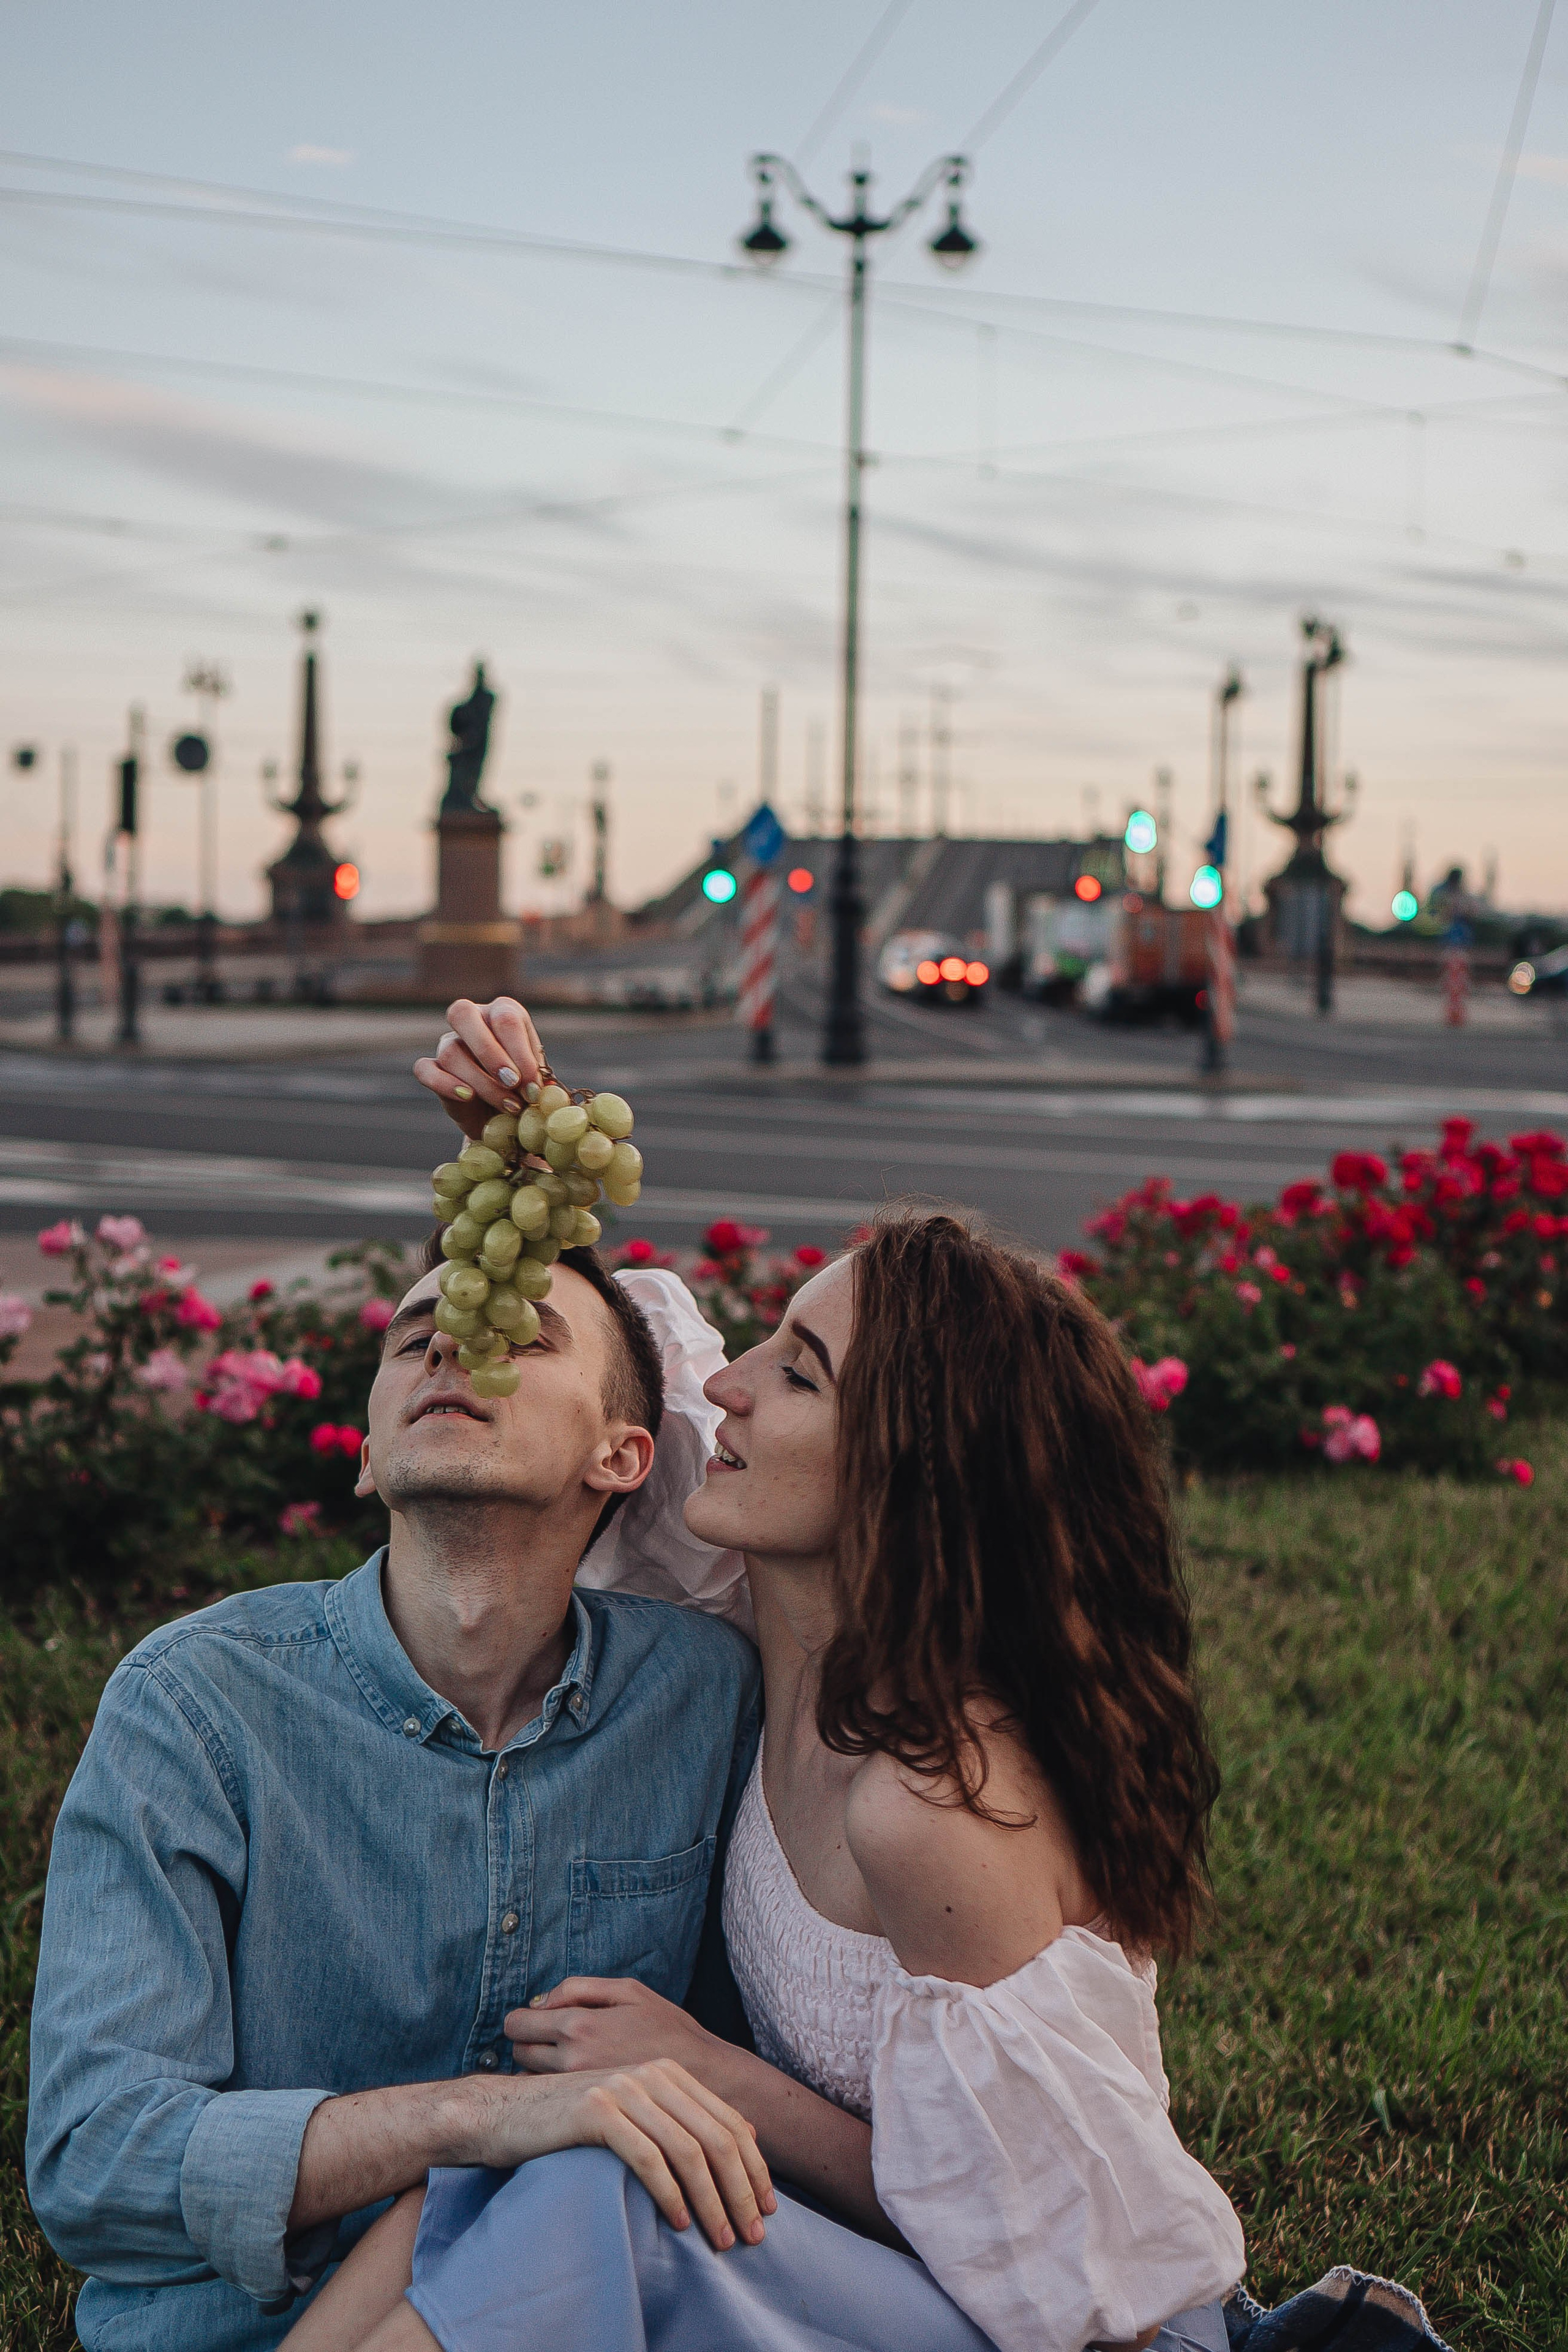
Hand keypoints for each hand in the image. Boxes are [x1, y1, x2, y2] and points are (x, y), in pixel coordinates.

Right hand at [412, 997, 546, 1142]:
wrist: (505, 1114)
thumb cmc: (526, 1088)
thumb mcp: (538, 1079)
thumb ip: (540, 1079)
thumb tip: (546, 1089)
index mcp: (503, 1012)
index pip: (505, 1019)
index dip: (520, 1053)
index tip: (533, 1086)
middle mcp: (472, 1019)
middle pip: (463, 1014)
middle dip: (490, 1053)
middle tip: (513, 1083)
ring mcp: (448, 1042)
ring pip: (451, 1052)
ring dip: (482, 1083)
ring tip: (509, 1107)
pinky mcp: (431, 1068)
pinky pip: (425, 1069)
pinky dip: (444, 1084)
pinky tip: (467, 1097)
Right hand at [481, 2060, 774, 2250]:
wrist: (503, 2111)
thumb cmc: (570, 2121)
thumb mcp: (631, 2111)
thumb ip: (675, 2118)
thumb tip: (736, 2142)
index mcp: (666, 2071)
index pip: (728, 2120)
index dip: (754, 2167)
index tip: (766, 2208)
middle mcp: (650, 2073)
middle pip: (717, 2136)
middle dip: (741, 2190)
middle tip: (753, 2235)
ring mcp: (623, 2088)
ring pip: (688, 2151)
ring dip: (712, 2202)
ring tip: (721, 2240)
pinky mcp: (596, 2111)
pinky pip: (648, 2158)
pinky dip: (670, 2195)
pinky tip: (678, 2224)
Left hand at [507, 1977, 725, 2090]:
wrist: (704, 2078)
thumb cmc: (668, 2029)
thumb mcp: (628, 1990)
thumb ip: (578, 1988)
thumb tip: (540, 2002)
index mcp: (579, 2024)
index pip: (517, 2025)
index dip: (522, 2019)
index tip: (535, 2021)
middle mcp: (572, 2059)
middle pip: (517, 2052)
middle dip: (528, 2043)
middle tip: (551, 2041)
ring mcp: (578, 2090)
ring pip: (529, 2080)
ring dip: (537, 2070)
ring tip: (563, 2064)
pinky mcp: (587, 2112)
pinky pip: (550, 2101)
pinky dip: (552, 2092)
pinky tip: (572, 2086)